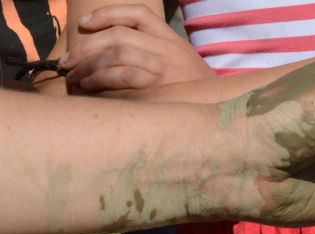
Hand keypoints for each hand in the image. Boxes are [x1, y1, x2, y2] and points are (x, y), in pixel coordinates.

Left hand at [62, 4, 215, 92]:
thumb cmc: (197, 95)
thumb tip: (111, 56)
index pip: (139, 15)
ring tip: (74, 76)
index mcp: (173, 41)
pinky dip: (101, 79)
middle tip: (67, 61)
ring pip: (118, 54)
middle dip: (86, 46)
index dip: (108, 14)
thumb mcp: (183, 65)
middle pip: (119, 36)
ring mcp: (166, 70)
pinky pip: (124, 77)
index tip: (85, 24)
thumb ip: (156, 55)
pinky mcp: (161, 89)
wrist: (224, 115)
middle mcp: (169, 51)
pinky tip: (90, 86)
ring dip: (89, 64)